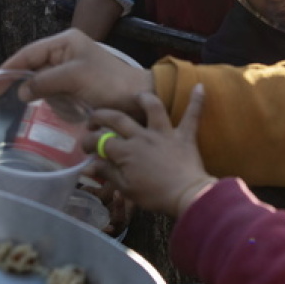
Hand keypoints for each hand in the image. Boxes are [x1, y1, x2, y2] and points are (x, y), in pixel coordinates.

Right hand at [0, 29, 153, 118]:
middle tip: (29, 104)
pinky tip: (76, 110)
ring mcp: (72, 68)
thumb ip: (44, 82)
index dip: (6, 70)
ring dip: (53, 99)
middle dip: (35, 88)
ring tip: (71, 106)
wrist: (139, 98)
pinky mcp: (78, 84)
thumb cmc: (109, 83)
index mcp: (65, 42)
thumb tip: (22, 90)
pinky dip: (62, 104)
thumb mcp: (74, 78)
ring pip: (45, 85)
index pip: (27, 54)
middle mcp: (66, 51)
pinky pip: (59, 95)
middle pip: (35, 69)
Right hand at [90, 88, 213, 218]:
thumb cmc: (154, 195)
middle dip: (101, 116)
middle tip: (94, 119)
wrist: (186, 196)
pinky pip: (192, 115)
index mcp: (126, 151)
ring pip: (153, 107)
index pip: (100, 141)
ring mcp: (165, 133)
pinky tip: (200, 86)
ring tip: (137, 96)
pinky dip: (197, 101)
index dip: (88, 142)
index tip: (84, 146)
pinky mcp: (184, 136)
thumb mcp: (126, 188)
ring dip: (143, 98)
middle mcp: (142, 136)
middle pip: (117, 118)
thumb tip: (88, 166)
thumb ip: (107, 173)